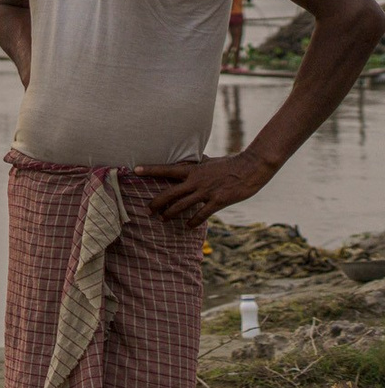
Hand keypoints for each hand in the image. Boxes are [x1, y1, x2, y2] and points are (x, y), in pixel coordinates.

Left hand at [131, 153, 278, 229]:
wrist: (251, 168)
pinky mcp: (218, 201)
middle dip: (156, 203)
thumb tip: (188, 160)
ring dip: (170, 214)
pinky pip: (201, 215)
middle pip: (169, 193)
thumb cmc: (230, 163)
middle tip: (147, 209)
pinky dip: (192, 222)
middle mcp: (196, 181)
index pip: (167, 169)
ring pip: (181, 206)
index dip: (150, 170)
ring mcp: (206, 192)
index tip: (134, 170)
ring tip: (162, 219)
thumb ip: (197, 164)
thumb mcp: (209, 161)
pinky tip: (187, 226)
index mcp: (193, 169)